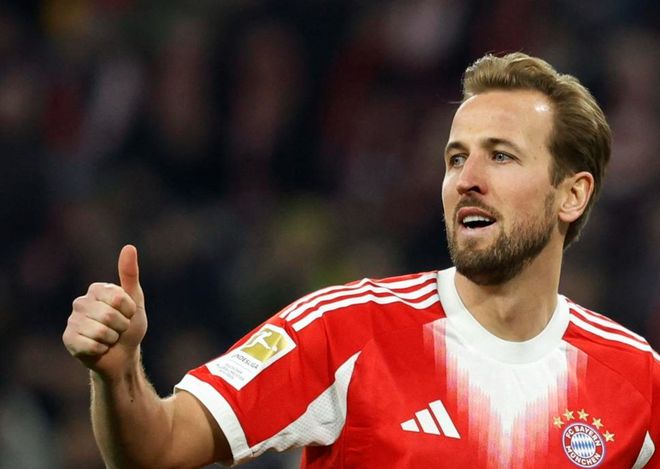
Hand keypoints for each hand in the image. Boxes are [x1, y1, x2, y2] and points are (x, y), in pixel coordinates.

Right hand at [63, 245, 147, 378]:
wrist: (122, 355)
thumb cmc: (129, 326)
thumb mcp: (135, 300)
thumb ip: (130, 274)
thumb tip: (129, 247)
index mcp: (97, 289)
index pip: (119, 297)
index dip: (129, 310)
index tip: (128, 314)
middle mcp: (81, 302)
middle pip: (109, 315)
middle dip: (121, 326)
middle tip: (118, 329)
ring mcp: (72, 321)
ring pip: (101, 332)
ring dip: (112, 339)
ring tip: (109, 338)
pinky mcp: (68, 339)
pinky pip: (91, 345)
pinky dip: (101, 349)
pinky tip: (99, 348)